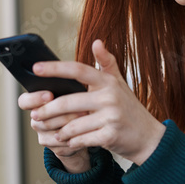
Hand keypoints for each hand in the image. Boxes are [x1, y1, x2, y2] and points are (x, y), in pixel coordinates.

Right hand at [18, 89, 91, 172]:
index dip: (34, 99)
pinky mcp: (53, 147)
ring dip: (71, 124)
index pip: (24, 101)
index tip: (50, 95)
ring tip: (87, 117)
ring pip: (53, 131)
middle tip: (79, 107)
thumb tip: (71, 79)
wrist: (81, 126)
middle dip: (63, 112)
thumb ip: (67, 87)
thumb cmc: (76, 103)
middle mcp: (35, 119)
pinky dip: (76, 137)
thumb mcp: (72, 92)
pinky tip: (87, 130)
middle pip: (42, 118)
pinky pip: (62, 144)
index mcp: (35, 103)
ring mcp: (42, 134)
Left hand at [24, 39, 166, 165]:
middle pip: (69, 102)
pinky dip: (71, 142)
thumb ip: (107, 63)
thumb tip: (97, 41)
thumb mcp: (119, 84)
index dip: (55, 68)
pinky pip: (81, 139)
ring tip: (53, 131)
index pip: (78, 70)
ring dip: (59, 130)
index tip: (36, 68)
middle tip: (36, 115)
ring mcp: (111, 117)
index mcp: (108, 82)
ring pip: (72, 124)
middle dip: (48, 110)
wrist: (148, 137)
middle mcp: (110, 97)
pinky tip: (68, 141)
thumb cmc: (129, 109)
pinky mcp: (110, 136)